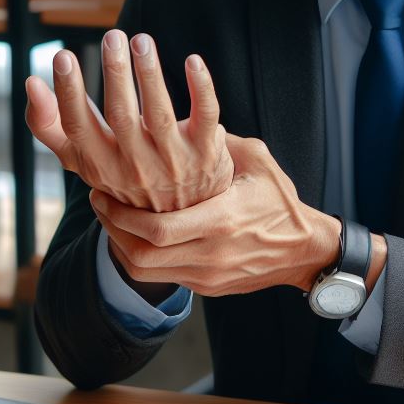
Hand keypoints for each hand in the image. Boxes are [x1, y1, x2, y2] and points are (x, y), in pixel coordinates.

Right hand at [25, 31, 232, 212]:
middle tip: (113, 35)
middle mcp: (137, 166)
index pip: (80, 128)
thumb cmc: (125, 175)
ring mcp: (175, 162)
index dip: (69, 93)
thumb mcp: (82, 159)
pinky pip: (206, 115)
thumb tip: (30, 82)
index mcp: (102, 165)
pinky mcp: (207, 152)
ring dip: (150, 73)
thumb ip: (50, 126)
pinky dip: (201, 87)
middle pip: (122, 116)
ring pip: (160, 113)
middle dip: (115, 73)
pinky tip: (192, 60)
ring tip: (141, 40)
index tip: (63, 55)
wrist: (183, 217)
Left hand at [88, 134, 340, 294]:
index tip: (102, 191)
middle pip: (141, 255)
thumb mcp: (257, 162)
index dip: (120, 214)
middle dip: (111, 230)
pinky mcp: (207, 286)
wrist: (305, 251)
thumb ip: (220, 141)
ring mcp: (208, 275)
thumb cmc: (281, 202)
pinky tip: (136, 235)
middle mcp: (210, 253)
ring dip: (121, 246)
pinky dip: (143, 257)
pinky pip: (163, 276)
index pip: (156, 229)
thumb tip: (184, 117)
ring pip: (146, 271)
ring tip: (111, 220)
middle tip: (98, 203)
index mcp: (221, 221)